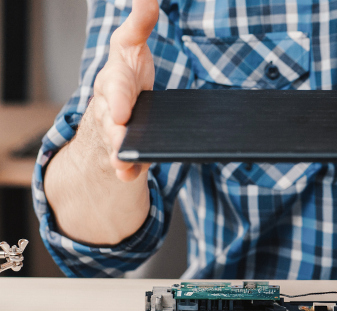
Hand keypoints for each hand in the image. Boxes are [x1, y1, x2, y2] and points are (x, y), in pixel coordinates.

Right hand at [91, 0, 158, 181]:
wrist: (119, 103)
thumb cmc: (127, 70)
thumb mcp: (132, 45)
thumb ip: (140, 23)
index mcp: (114, 80)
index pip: (115, 89)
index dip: (117, 101)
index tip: (121, 111)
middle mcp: (109, 107)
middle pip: (110, 121)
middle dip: (115, 131)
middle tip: (122, 139)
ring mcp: (114, 130)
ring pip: (115, 143)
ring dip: (119, 155)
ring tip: (124, 165)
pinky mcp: (124, 149)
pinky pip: (123, 161)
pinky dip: (126, 170)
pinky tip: (130, 176)